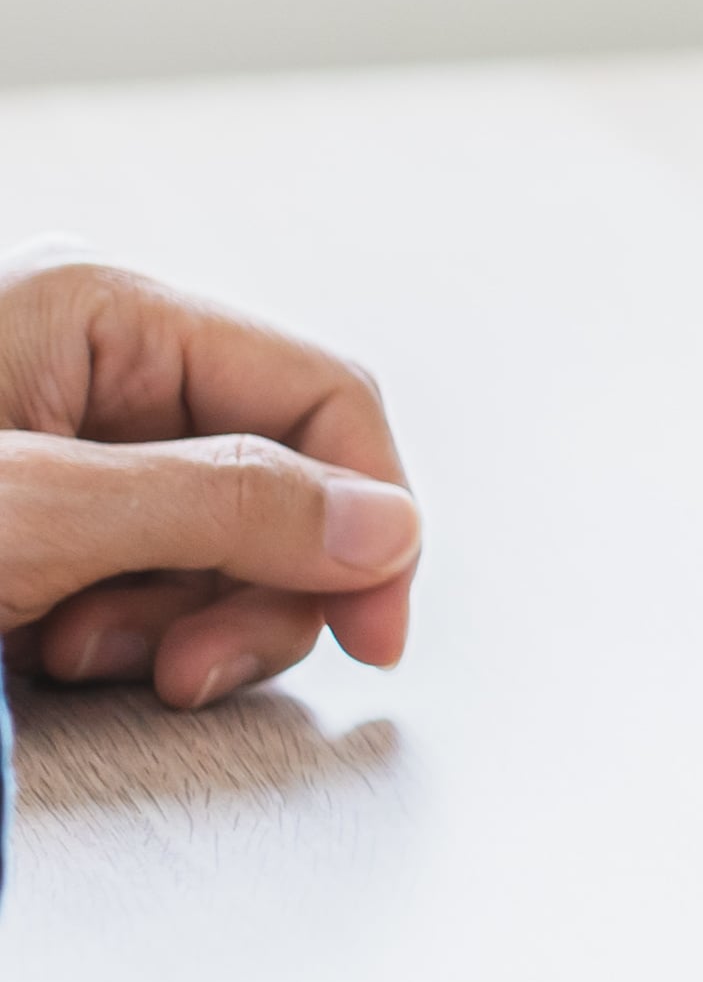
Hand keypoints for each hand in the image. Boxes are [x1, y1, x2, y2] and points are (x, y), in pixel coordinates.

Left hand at [0, 245, 425, 709]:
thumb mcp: (31, 514)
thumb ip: (218, 506)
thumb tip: (389, 526)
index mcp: (100, 313)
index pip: (319, 395)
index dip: (369, 518)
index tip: (373, 631)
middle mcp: (95, 367)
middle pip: (278, 485)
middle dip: (248, 594)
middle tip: (189, 668)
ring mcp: (68, 449)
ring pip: (220, 550)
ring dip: (170, 629)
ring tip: (71, 651)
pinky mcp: (43, 526)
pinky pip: (149, 584)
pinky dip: (118, 638)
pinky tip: (44, 648)